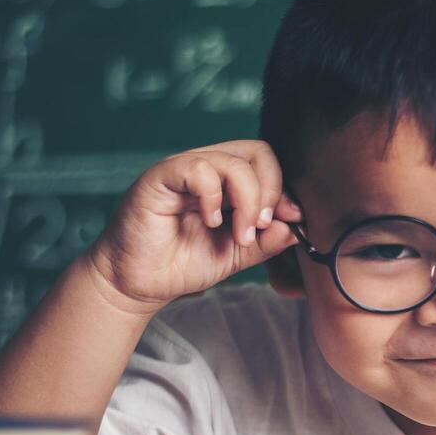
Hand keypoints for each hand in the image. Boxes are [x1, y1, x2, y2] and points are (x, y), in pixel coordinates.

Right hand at [86, 140, 300, 315]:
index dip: (284, 191)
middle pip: (258, 151)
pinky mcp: (161, 177)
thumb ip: (266, 241)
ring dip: (247, 202)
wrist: (138, 283)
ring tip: (239, 236)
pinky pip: (198, 169)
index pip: (268, 164)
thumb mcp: (237, 254)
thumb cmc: (182, 264)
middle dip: (271, 190)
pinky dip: (213, 198)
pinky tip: (209, 222)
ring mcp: (184, 169)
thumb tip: (296, 225)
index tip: (290, 221)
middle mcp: (208, 169)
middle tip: (261, 227)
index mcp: (227, 182)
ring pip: (233, 162)